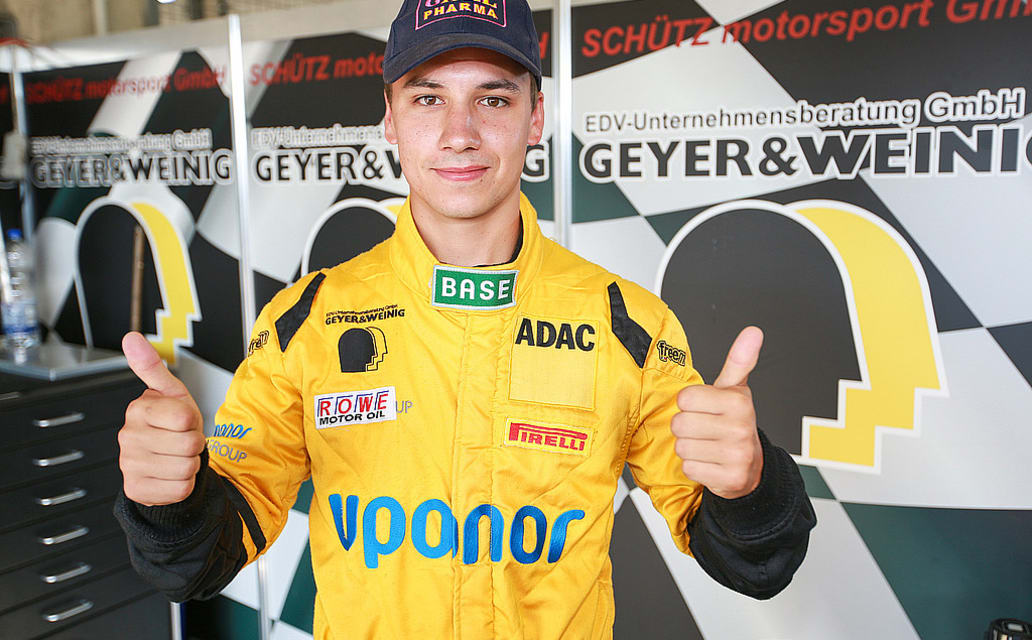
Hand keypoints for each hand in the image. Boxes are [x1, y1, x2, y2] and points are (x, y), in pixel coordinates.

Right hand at [117, 332, 205, 505]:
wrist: (166, 459)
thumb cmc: (173, 424)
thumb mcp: (171, 393)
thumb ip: (153, 367)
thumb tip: (131, 338)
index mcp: (139, 410)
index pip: (186, 419)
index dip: (193, 422)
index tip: (183, 422)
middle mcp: (129, 437)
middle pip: (189, 445)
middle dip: (194, 444)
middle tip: (182, 440)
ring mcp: (129, 465)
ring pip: (186, 468)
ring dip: (190, 464)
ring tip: (177, 456)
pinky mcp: (136, 489)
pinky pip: (180, 489)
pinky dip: (184, 484)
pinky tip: (171, 474)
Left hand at [671, 326, 763, 498]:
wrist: (751, 465)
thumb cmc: (734, 422)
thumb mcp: (735, 390)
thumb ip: (739, 360)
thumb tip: (753, 331)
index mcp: (738, 402)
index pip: (685, 398)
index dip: (689, 405)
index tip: (704, 409)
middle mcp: (740, 428)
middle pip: (680, 423)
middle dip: (687, 428)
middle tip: (705, 429)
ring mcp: (736, 455)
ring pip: (682, 447)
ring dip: (689, 448)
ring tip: (707, 446)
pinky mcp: (729, 479)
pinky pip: (689, 468)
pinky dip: (695, 467)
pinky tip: (710, 462)